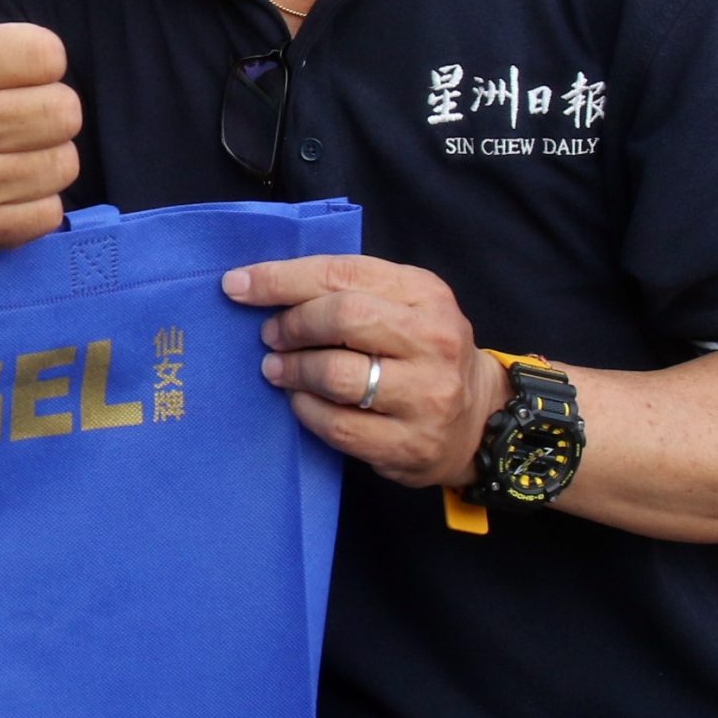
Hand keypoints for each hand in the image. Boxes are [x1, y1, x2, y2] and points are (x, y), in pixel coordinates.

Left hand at [223, 255, 504, 488]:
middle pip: (342, 317)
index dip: (282, 279)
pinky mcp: (410, 444)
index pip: (343, 274)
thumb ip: (349, 290)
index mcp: (426, 293)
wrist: (479, 417)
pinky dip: (307, 410)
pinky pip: (338, 425)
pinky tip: (301, 401)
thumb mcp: (402, 305)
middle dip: (292, 325)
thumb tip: (265, 286)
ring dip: (294, 370)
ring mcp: (427, 396)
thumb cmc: (421, 351)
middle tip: (269, 335)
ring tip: (278, 369)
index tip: (238, 286)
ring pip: (338, 375)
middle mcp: (434, 340)